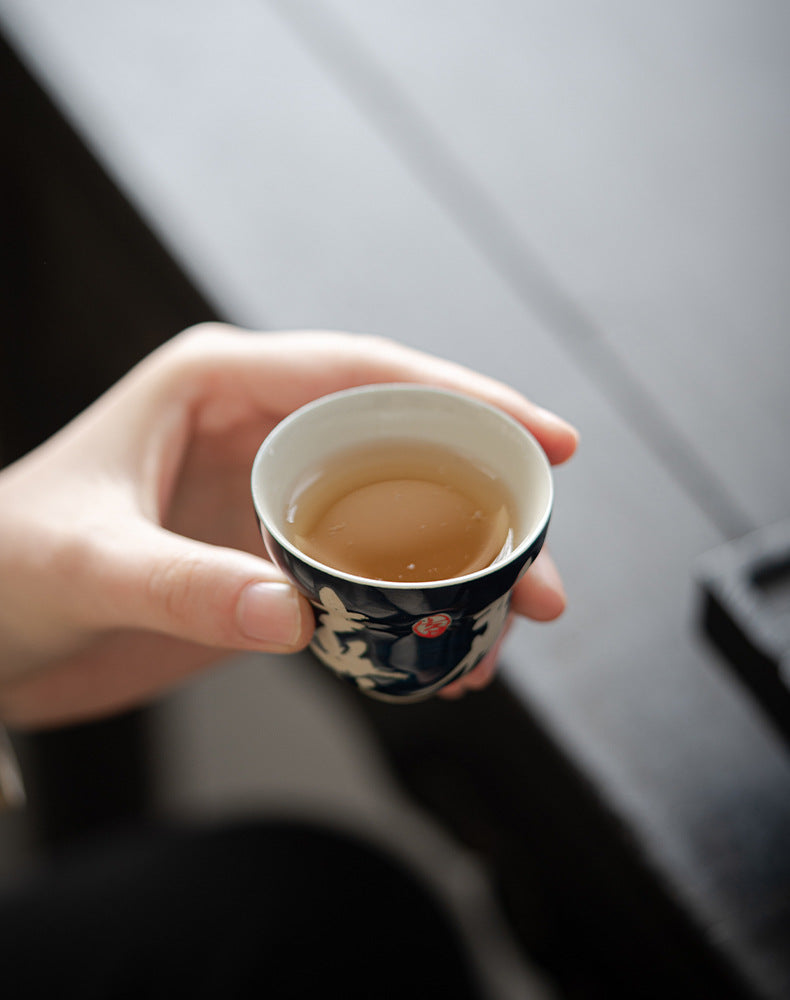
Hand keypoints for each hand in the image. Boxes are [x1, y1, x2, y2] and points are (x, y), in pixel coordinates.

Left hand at [0, 325, 576, 726]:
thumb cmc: (2, 566)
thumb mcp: (87, 563)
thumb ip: (187, 587)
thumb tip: (298, 618)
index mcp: (221, 384)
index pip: (367, 374)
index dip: (468, 400)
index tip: (549, 440)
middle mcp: (260, 430)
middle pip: (403, 449)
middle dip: (484, 504)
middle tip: (546, 574)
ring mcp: (270, 498)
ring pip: (395, 516)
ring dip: (458, 569)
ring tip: (512, 630)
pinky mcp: (269, 561)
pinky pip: (361, 574)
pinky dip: (409, 612)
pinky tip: (445, 657)